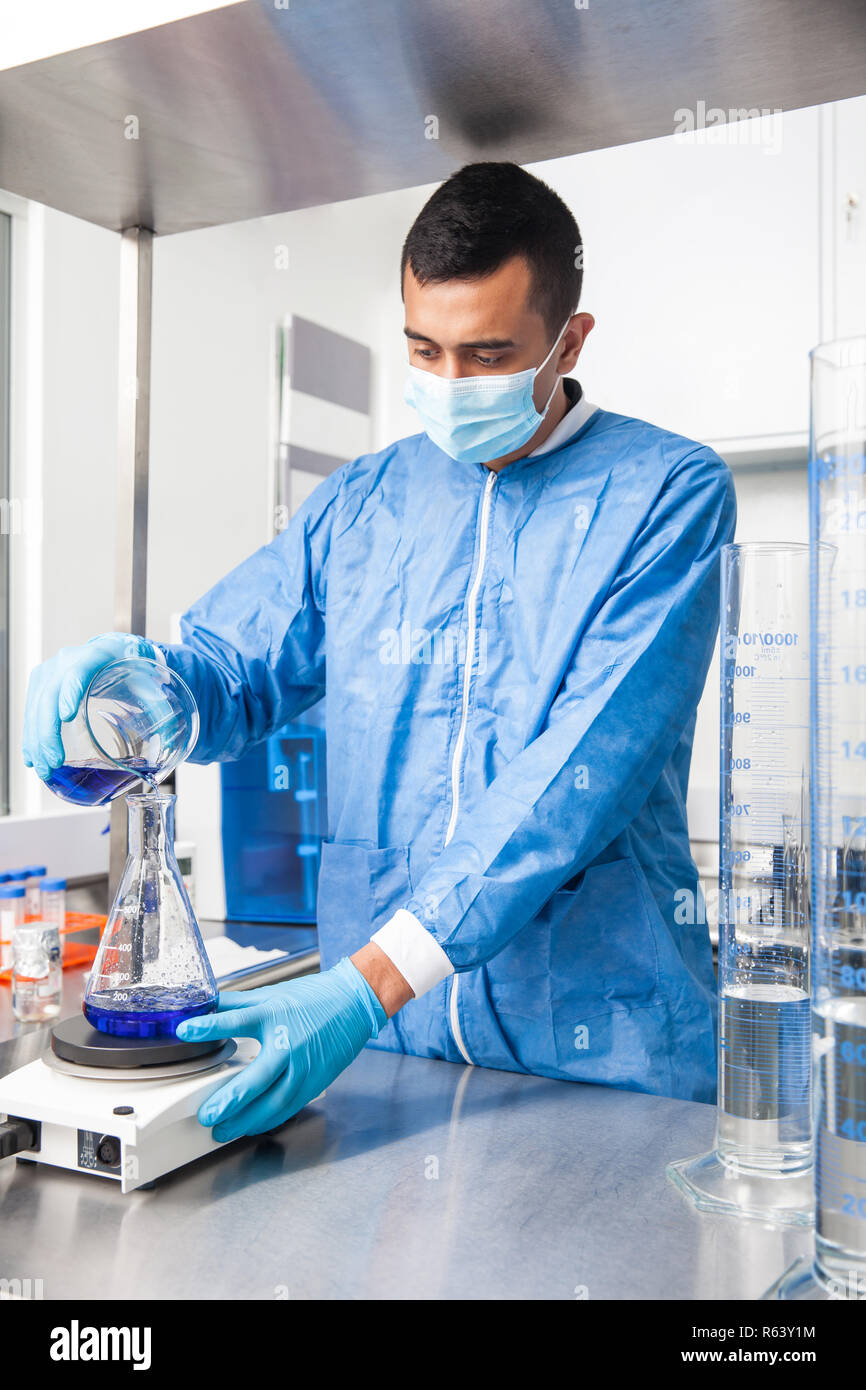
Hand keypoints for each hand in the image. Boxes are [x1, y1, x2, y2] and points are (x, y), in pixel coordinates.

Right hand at [22, 632, 155, 780]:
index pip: (78, 670)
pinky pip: (32, 712)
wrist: (117, 653)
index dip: (70, 691)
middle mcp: (67, 662)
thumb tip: (170, 738)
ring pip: (36, 707)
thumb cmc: (133, 664)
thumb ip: (159, 703)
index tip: (67, 714)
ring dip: (36, 740)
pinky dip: (31, 737)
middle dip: (48, 731)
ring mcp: (52, 674)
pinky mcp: (43, 687)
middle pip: (50, 695)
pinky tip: (32, 758)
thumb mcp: (149, 678)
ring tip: (43, 768)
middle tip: (53, 761)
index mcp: (96, 654)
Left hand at [176, 957, 387, 1140]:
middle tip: (207, 1115)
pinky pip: (288, 1107)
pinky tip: (251, 1126)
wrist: (353, 1004)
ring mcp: (303, 1068)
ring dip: (245, 1120)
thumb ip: (237, 1004)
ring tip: (222, 1130)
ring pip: (272, 1104)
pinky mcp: (314, 1083)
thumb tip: (207, 1005)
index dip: (209, 1027)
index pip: (235, 1022)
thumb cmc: (314, 998)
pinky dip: (267, 1120)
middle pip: (255, 1080)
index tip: (185, 1031)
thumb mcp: (272, 995)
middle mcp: (288, 1045)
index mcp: (274, 1016)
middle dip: (228, 1101)